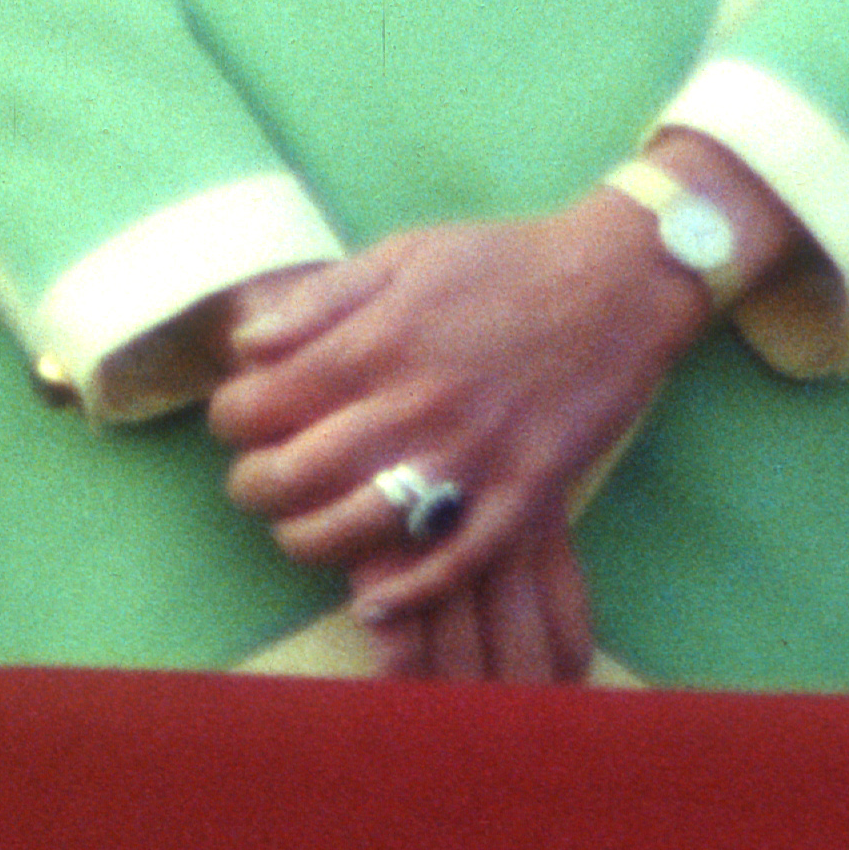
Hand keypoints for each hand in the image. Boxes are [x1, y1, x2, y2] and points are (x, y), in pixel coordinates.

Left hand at [205, 192, 718, 675]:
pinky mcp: (522, 494)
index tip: (237, 421)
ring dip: (310, 541)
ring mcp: (471, 456)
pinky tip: (375, 597)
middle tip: (255, 484)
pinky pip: (454, 562)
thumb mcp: (406, 252)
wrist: (617, 282)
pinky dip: (406, 591)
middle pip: (296, 475)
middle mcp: (416, 404)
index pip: (264, 404)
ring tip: (301, 530)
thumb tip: (248, 344)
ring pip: (360, 529)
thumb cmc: (504, 261)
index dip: (231, 419)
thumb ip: (321, 299)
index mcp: (379, 341)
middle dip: (253, 488)